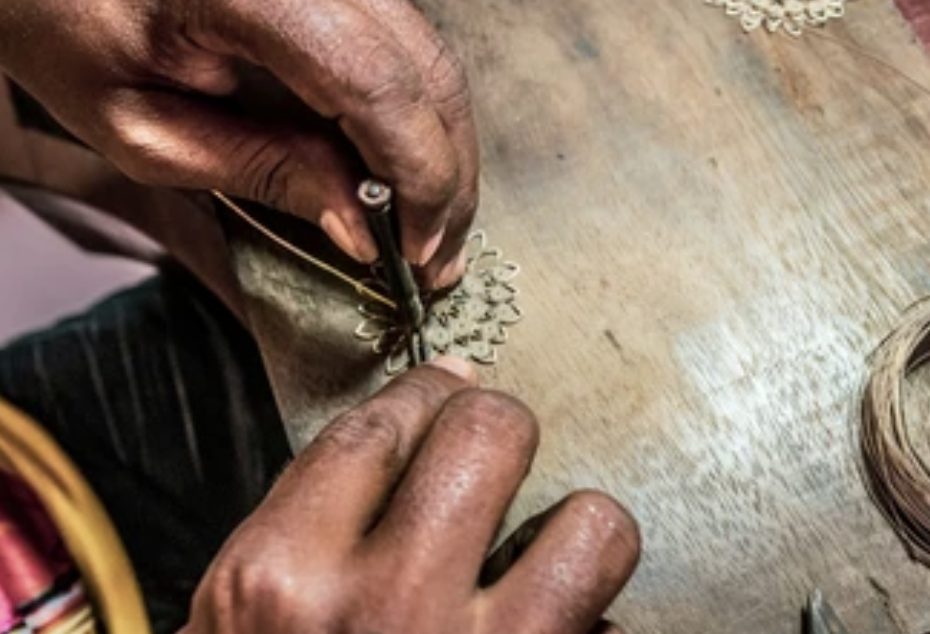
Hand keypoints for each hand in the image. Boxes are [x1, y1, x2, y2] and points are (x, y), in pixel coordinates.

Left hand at [0, 0, 476, 286]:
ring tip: (430, 221)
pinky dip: (412, 106)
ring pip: (427, 46)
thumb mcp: (137, 127)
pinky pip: (399, 30)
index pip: (374, 83)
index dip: (416, 175)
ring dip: (440, 144)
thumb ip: (260, 171)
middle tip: (441, 253)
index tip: (418, 249)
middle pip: (425, 63)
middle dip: (446, 173)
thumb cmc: (57, 22)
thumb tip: (362, 225)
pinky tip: (402, 161)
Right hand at [181, 358, 639, 633]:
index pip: (377, 427)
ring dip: (582, 531)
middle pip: (487, 436)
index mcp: (277, 582)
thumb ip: (312, 528)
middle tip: (498, 450)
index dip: (425, 394)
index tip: (449, 389)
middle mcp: (378, 612)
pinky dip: (597, 625)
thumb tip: (419, 422)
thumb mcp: (244, 628)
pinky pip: (614, 632)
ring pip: (593, 525)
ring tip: (549, 552)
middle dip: (500, 428)